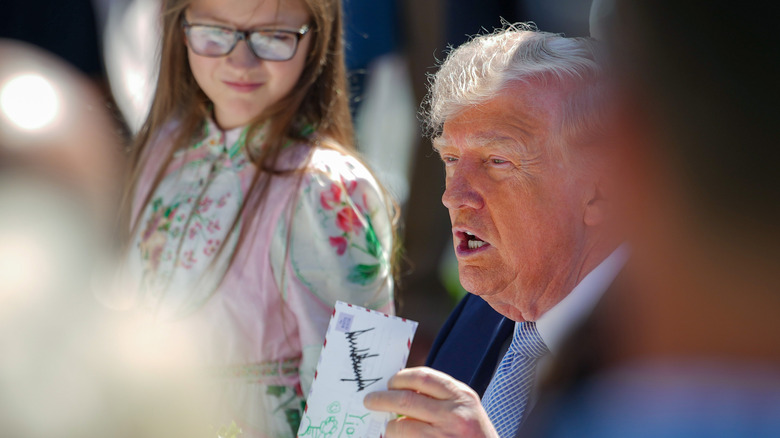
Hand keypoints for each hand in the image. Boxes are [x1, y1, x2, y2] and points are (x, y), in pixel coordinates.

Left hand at [363, 367, 498, 437]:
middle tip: (370, 400)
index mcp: (463, 397)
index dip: (402, 377)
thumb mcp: (467, 410)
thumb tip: (402, 390)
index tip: (390, 382)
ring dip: (389, 427)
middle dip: (383, 398)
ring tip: (389, 427)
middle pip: (406, 399)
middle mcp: (455, 415)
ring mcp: (444, 437)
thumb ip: (441, 398)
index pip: (424, 377)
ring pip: (402, 426)